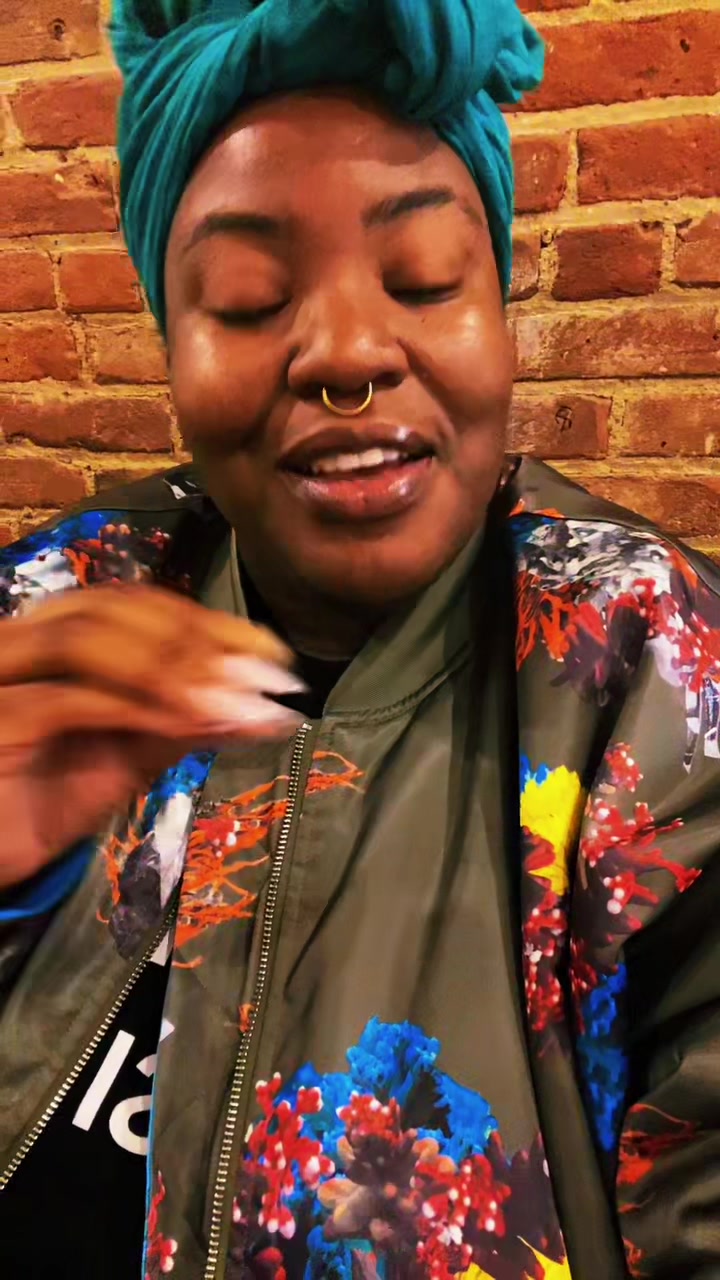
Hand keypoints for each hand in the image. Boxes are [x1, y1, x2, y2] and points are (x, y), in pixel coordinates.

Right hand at [0, 584, 304, 890]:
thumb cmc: (43, 804)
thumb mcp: (129, 756)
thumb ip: (186, 723)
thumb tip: (267, 706)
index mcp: (51, 635)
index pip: (133, 605)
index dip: (206, 622)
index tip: (272, 652)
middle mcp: (17, 639)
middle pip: (110, 609)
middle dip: (195, 639)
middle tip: (260, 676)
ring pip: (83, 640)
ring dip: (169, 668)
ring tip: (228, 701)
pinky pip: (65, 701)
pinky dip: (134, 709)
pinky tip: (185, 726)